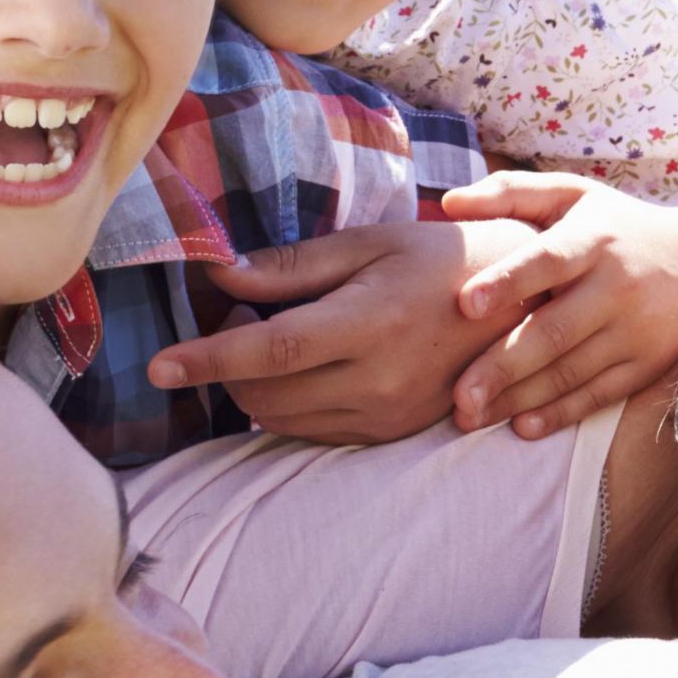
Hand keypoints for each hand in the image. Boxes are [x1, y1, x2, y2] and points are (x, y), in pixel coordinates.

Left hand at [143, 220, 508, 445]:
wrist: (519, 305)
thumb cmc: (437, 260)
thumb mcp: (367, 244)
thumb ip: (292, 267)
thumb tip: (221, 277)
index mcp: (370, 322)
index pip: (270, 352)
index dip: (207, 360)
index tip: (159, 368)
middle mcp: (378, 380)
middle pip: (265, 394)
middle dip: (229, 365)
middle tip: (245, 315)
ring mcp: (387, 415)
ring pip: (282, 421)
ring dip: (257, 387)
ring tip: (281, 339)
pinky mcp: (392, 433)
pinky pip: (313, 431)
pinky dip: (289, 404)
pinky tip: (309, 367)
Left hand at [440, 174, 677, 438]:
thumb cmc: (617, 225)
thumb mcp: (574, 194)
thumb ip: (511, 193)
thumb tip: (447, 204)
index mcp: (593, 239)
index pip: (549, 261)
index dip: (509, 281)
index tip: (466, 304)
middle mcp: (616, 286)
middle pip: (555, 331)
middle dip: (504, 366)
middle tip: (458, 397)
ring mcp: (634, 331)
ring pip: (571, 371)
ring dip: (520, 398)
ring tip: (472, 418)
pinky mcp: (646, 365)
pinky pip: (599, 395)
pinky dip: (561, 413)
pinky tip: (522, 427)